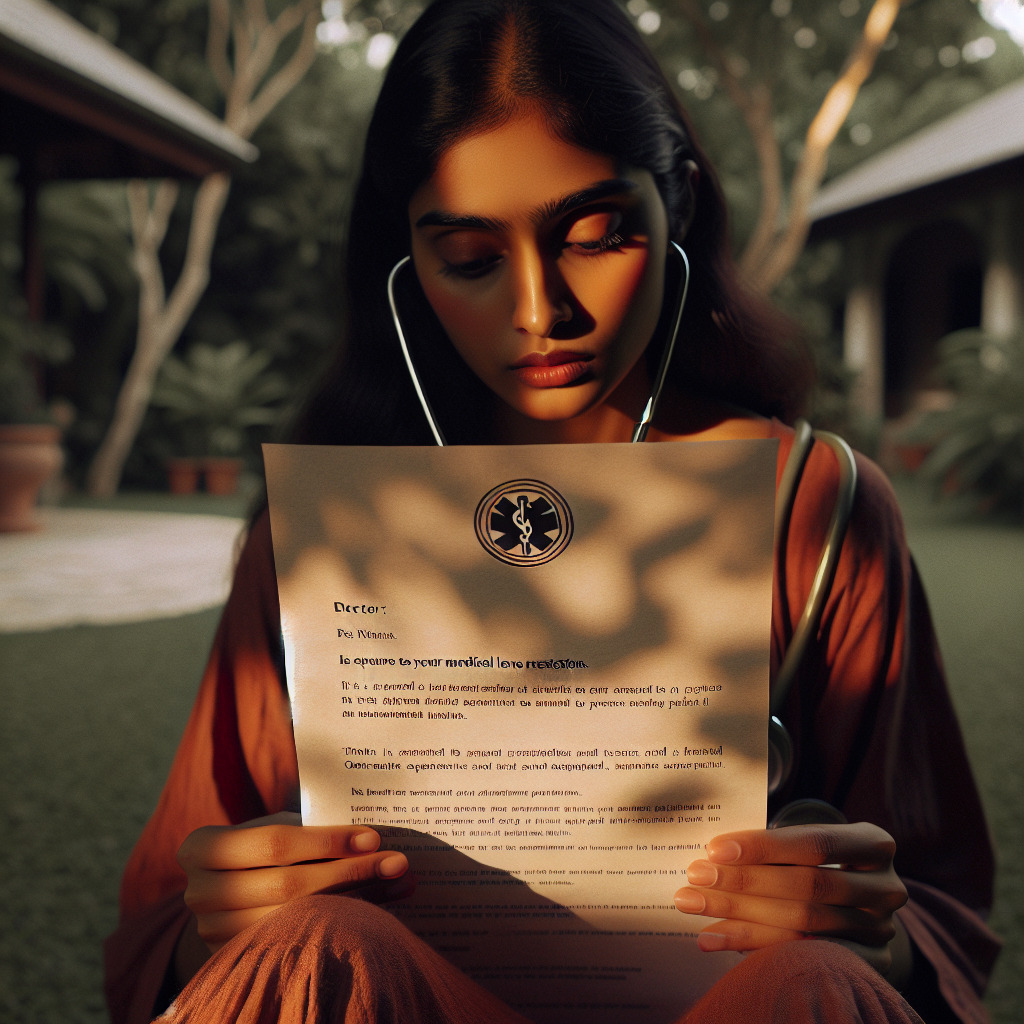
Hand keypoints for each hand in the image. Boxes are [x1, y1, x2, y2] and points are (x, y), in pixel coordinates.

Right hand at [177, 812, 411, 953]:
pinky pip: (298, 942)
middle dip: (350, 872)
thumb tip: (370, 840)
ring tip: (398, 885)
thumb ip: (306, 831)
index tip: (373, 837)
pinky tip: (377, 912)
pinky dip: (342, 922)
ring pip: (296, 920)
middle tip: (397, 863)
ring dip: (356, 901)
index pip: (275, 843)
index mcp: (201, 848)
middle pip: (289, 886)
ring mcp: (212, 934)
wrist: (226, 891)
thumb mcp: (270, 828)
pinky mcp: (235, 959)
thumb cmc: (259, 847)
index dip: (326, 841)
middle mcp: (199, 894)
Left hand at [674, 822, 907, 975]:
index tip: (715, 849)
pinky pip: (800, 957)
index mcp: (875, 844)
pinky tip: (714, 937)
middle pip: (806, 887)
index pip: (815, 844)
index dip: (764, 847)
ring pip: (800, 925)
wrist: (864, 901)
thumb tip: (715, 851)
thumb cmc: (824, 859)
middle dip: (745, 882)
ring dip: (738, 915)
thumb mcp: (814, 841)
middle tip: (695, 877)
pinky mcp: (869, 964)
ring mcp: (880, 930)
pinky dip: (751, 946)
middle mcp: (886, 888)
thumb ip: (776, 844)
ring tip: (693, 904)